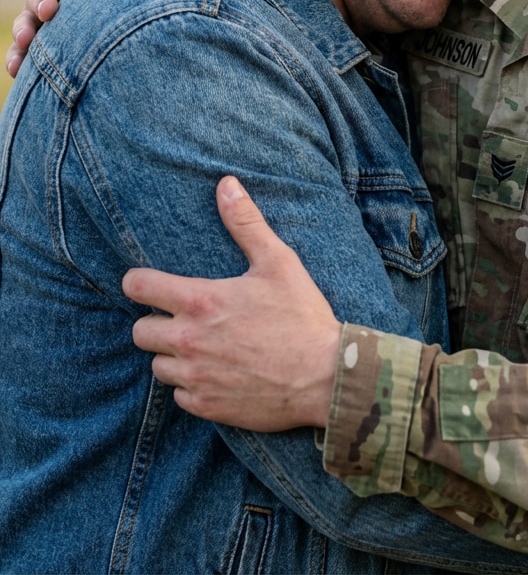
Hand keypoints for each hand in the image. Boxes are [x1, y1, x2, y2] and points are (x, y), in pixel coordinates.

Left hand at [122, 176, 342, 430]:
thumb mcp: (279, 262)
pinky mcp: (206, 406)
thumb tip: (226, 185)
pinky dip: (193, 385)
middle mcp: (189, 341)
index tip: (149, 284)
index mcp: (201, 301)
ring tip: (203, 347)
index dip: (138, 283)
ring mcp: (195, 377)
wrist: (325, 376)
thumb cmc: (302, 315)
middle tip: (185, 318)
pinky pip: (180, 396)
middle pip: (139, 332)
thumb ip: (246, 223)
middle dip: (156, 322)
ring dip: (173, 356)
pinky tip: (219, 373)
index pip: (138, 288)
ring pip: (157, 366)